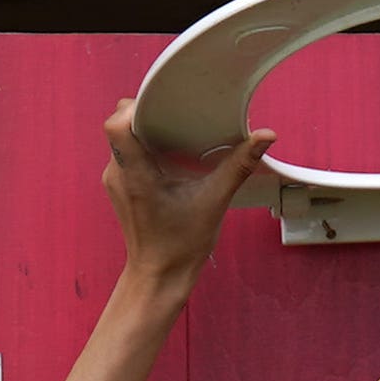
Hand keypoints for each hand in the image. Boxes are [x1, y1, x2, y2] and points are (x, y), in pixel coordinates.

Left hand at [105, 101, 272, 285]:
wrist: (160, 276)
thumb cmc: (178, 247)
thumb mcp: (214, 201)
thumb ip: (239, 165)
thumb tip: (263, 137)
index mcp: (135, 174)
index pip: (117, 123)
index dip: (138, 106)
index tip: (163, 104)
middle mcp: (118, 173)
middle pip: (121, 124)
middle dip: (148, 114)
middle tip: (176, 115)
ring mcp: (116, 180)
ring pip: (124, 138)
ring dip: (147, 130)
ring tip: (175, 133)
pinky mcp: (122, 186)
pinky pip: (127, 154)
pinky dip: (146, 147)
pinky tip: (170, 154)